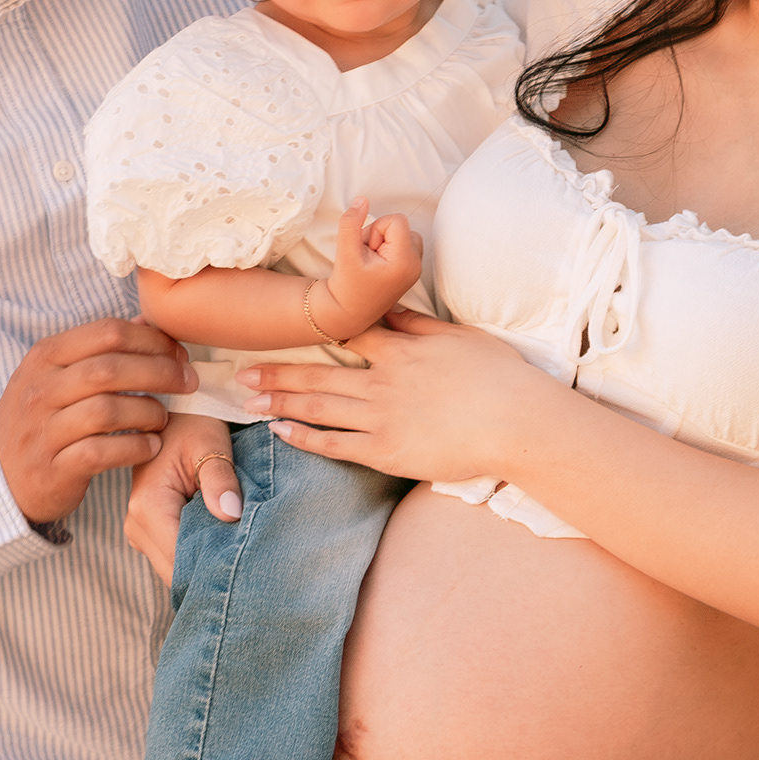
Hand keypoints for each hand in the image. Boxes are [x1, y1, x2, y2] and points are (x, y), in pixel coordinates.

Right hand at [0, 318, 195, 524]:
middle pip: (110, 369)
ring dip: (148, 412)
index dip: (151, 340)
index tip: (178, 353)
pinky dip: (135, 448)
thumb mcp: (57, 374)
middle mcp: (41, 389)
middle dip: (160, 372)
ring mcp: (44, 430)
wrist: (0, 472)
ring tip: (162, 418)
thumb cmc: (42, 417)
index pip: (106, 333)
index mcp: (45, 357)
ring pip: (107, 411)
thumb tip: (147, 323)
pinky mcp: (54, 468)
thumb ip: (100, 348)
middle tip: (188, 382)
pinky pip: (102, 453)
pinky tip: (151, 446)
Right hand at [125, 415, 243, 585]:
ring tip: (236, 552)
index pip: (180, 557)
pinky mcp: (149, 532)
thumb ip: (220, 479)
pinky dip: (197, 555)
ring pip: (175, 568)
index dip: (212, 565)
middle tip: (249, 563)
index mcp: (148, 506)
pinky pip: (174, 556)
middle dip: (210, 569)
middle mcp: (136, 524)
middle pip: (176, 570)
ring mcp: (139, 531)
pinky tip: (221, 544)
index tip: (247, 565)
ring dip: (204, 563)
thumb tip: (231, 513)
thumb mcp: (211, 444)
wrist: (175, 414)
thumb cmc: (194, 424)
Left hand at [243, 312, 552, 484]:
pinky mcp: (386, 452)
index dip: (314, 332)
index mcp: (399, 349)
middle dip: (277, 371)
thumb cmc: (499, 377)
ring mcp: (380, 417)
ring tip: (250, 397)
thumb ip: (418, 325)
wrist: (516, 421)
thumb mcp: (459, 337)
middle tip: (242, 371)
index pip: (347, 335)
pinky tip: (280, 431)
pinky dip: (304, 437)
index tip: (285, 329)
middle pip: (318, 371)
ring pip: (318, 405)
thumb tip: (388, 308)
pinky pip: (335, 444)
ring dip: (280, 400)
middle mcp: (381, 381)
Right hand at [316, 200, 423, 341]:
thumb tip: (362, 199)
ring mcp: (416, 268)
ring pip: (403, 233)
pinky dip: (390, 248)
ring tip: (372, 261)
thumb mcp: (345, 251)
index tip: (366, 250)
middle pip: (401, 225)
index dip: (375, 229)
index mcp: (404, 261)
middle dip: (380, 234)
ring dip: (384, 241)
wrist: (349, 312)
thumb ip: (351, 222)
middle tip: (367, 257)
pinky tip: (378, 264)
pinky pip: (404, 243)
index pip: (396, 220)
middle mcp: (416, 264)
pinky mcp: (412, 269)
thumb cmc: (347, 285)